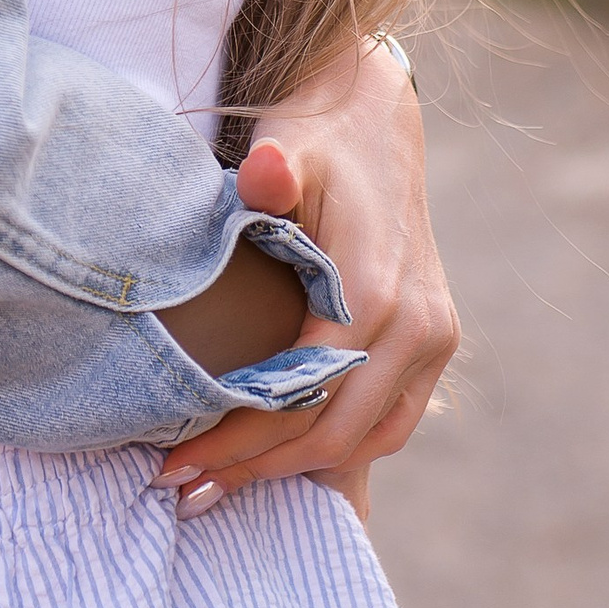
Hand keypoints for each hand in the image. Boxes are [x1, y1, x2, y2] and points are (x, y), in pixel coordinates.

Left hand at [157, 37, 456, 511]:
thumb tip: (264, 176)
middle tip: (183, 488)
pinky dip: (339, 450)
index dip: (239, 436)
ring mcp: (434, 340)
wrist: (372, 119)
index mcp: (379, 288)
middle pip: (335, 430)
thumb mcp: (288, 144)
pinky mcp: (433, 345)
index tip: (174, 461)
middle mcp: (418, 325)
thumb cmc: (314, 138)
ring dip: (297, 470)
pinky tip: (281, 463)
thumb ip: (273, 168)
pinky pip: (390, 422)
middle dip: (256, 466)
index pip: (305, 392)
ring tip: (220, 485)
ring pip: (369, 439)